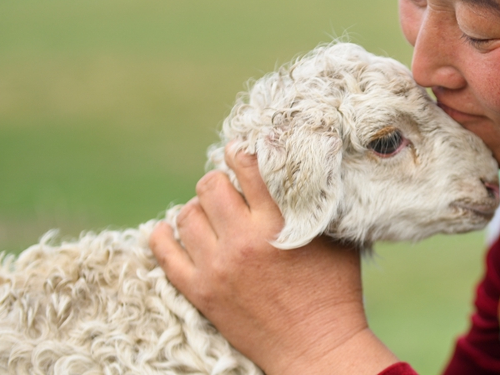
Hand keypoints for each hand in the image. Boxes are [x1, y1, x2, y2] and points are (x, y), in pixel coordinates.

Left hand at [149, 145, 397, 374]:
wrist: (315, 347)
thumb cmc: (334, 291)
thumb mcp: (336, 239)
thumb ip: (319, 203)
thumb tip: (310, 167)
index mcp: (279, 223)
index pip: (248, 166)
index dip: (242, 152)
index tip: (242, 152)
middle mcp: (243, 240)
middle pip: (211, 185)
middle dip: (220, 180)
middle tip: (230, 188)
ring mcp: (217, 267)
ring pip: (187, 214)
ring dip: (198, 207)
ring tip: (212, 213)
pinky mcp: (200, 291)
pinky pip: (164, 251)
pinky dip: (163, 235)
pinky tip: (171, 229)